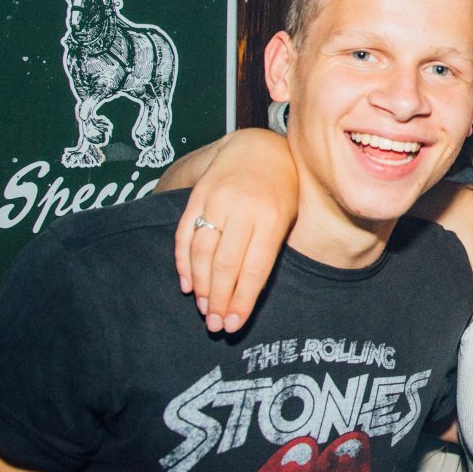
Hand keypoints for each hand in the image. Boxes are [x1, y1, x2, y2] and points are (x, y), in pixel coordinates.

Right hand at [173, 128, 298, 331]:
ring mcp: (217, 199)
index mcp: (273, 216)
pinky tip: (188, 284)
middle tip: (216, 325)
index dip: (242, 299)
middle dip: (219, 299)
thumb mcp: (289, 216)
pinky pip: (185, 233)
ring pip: (202, 250)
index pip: (255, 267)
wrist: (258, 146)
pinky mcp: (198, 194)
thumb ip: (271, 249)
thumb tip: (248, 294)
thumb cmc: (282, 190)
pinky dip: (183, 262)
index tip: (234, 323)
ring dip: (201, 286)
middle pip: (226, 263)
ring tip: (204, 310)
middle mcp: (243, 207)